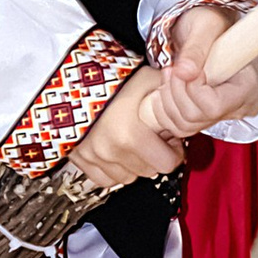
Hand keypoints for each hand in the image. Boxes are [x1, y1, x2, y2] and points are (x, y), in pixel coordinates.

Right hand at [67, 66, 188, 188]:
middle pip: (149, 172)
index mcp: (130, 135)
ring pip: (128, 178)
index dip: (174, 152)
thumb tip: (190, 92)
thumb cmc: (105, 78)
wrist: (67, 79)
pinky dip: (113, 169)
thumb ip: (168, 89)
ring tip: (133, 142)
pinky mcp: (80, 160)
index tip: (170, 141)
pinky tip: (117, 151)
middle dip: (155, 157)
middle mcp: (111, 151)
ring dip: (135, 164)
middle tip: (153, 138)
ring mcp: (94, 158)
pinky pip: (104, 180)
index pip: (167, 164)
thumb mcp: (144, 77)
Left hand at [145, 0, 257, 143]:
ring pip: (185, 126)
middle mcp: (236, 106)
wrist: (202, 28)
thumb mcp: (205, 24)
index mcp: (247, 85)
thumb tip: (184, 72)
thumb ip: (196, 47)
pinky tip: (165, 90)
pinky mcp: (203, 117)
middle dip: (175, 93)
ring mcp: (219, 115)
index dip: (193, 89)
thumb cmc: (209, 22)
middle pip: (197, 118)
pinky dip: (163, 111)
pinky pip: (178, 129)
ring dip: (167, 101)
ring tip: (169, 76)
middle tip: (172, 69)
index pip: (215, 106)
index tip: (186, 67)